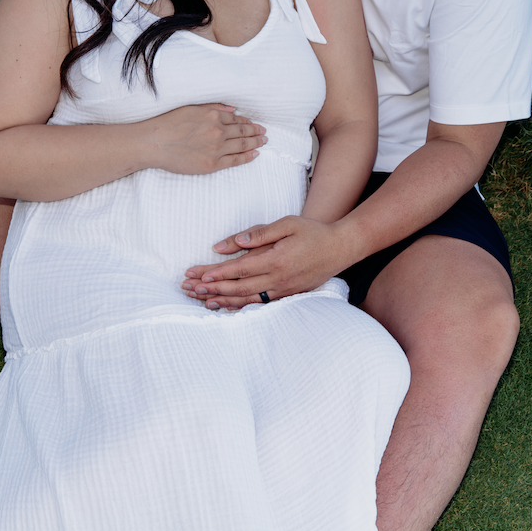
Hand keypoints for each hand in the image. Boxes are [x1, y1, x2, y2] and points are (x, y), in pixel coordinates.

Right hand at [144, 104, 265, 174]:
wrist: (155, 143)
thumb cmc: (168, 124)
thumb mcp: (191, 108)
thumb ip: (213, 107)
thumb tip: (232, 109)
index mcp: (213, 116)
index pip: (235, 119)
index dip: (246, 122)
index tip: (253, 123)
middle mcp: (218, 131)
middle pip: (243, 132)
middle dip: (256, 132)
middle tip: (264, 132)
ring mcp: (216, 148)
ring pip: (242, 145)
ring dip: (255, 143)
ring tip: (263, 141)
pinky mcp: (212, 164)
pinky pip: (235, 160)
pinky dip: (247, 157)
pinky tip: (255, 154)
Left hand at [181, 216, 352, 309]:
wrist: (340, 249)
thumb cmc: (312, 232)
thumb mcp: (286, 224)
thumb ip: (258, 233)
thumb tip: (232, 242)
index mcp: (277, 259)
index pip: (240, 269)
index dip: (218, 273)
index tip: (199, 275)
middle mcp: (279, 278)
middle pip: (239, 287)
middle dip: (213, 289)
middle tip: (191, 289)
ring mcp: (283, 289)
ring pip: (248, 299)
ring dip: (224, 301)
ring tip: (203, 300)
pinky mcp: (287, 294)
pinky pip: (260, 304)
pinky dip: (241, 306)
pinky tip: (228, 306)